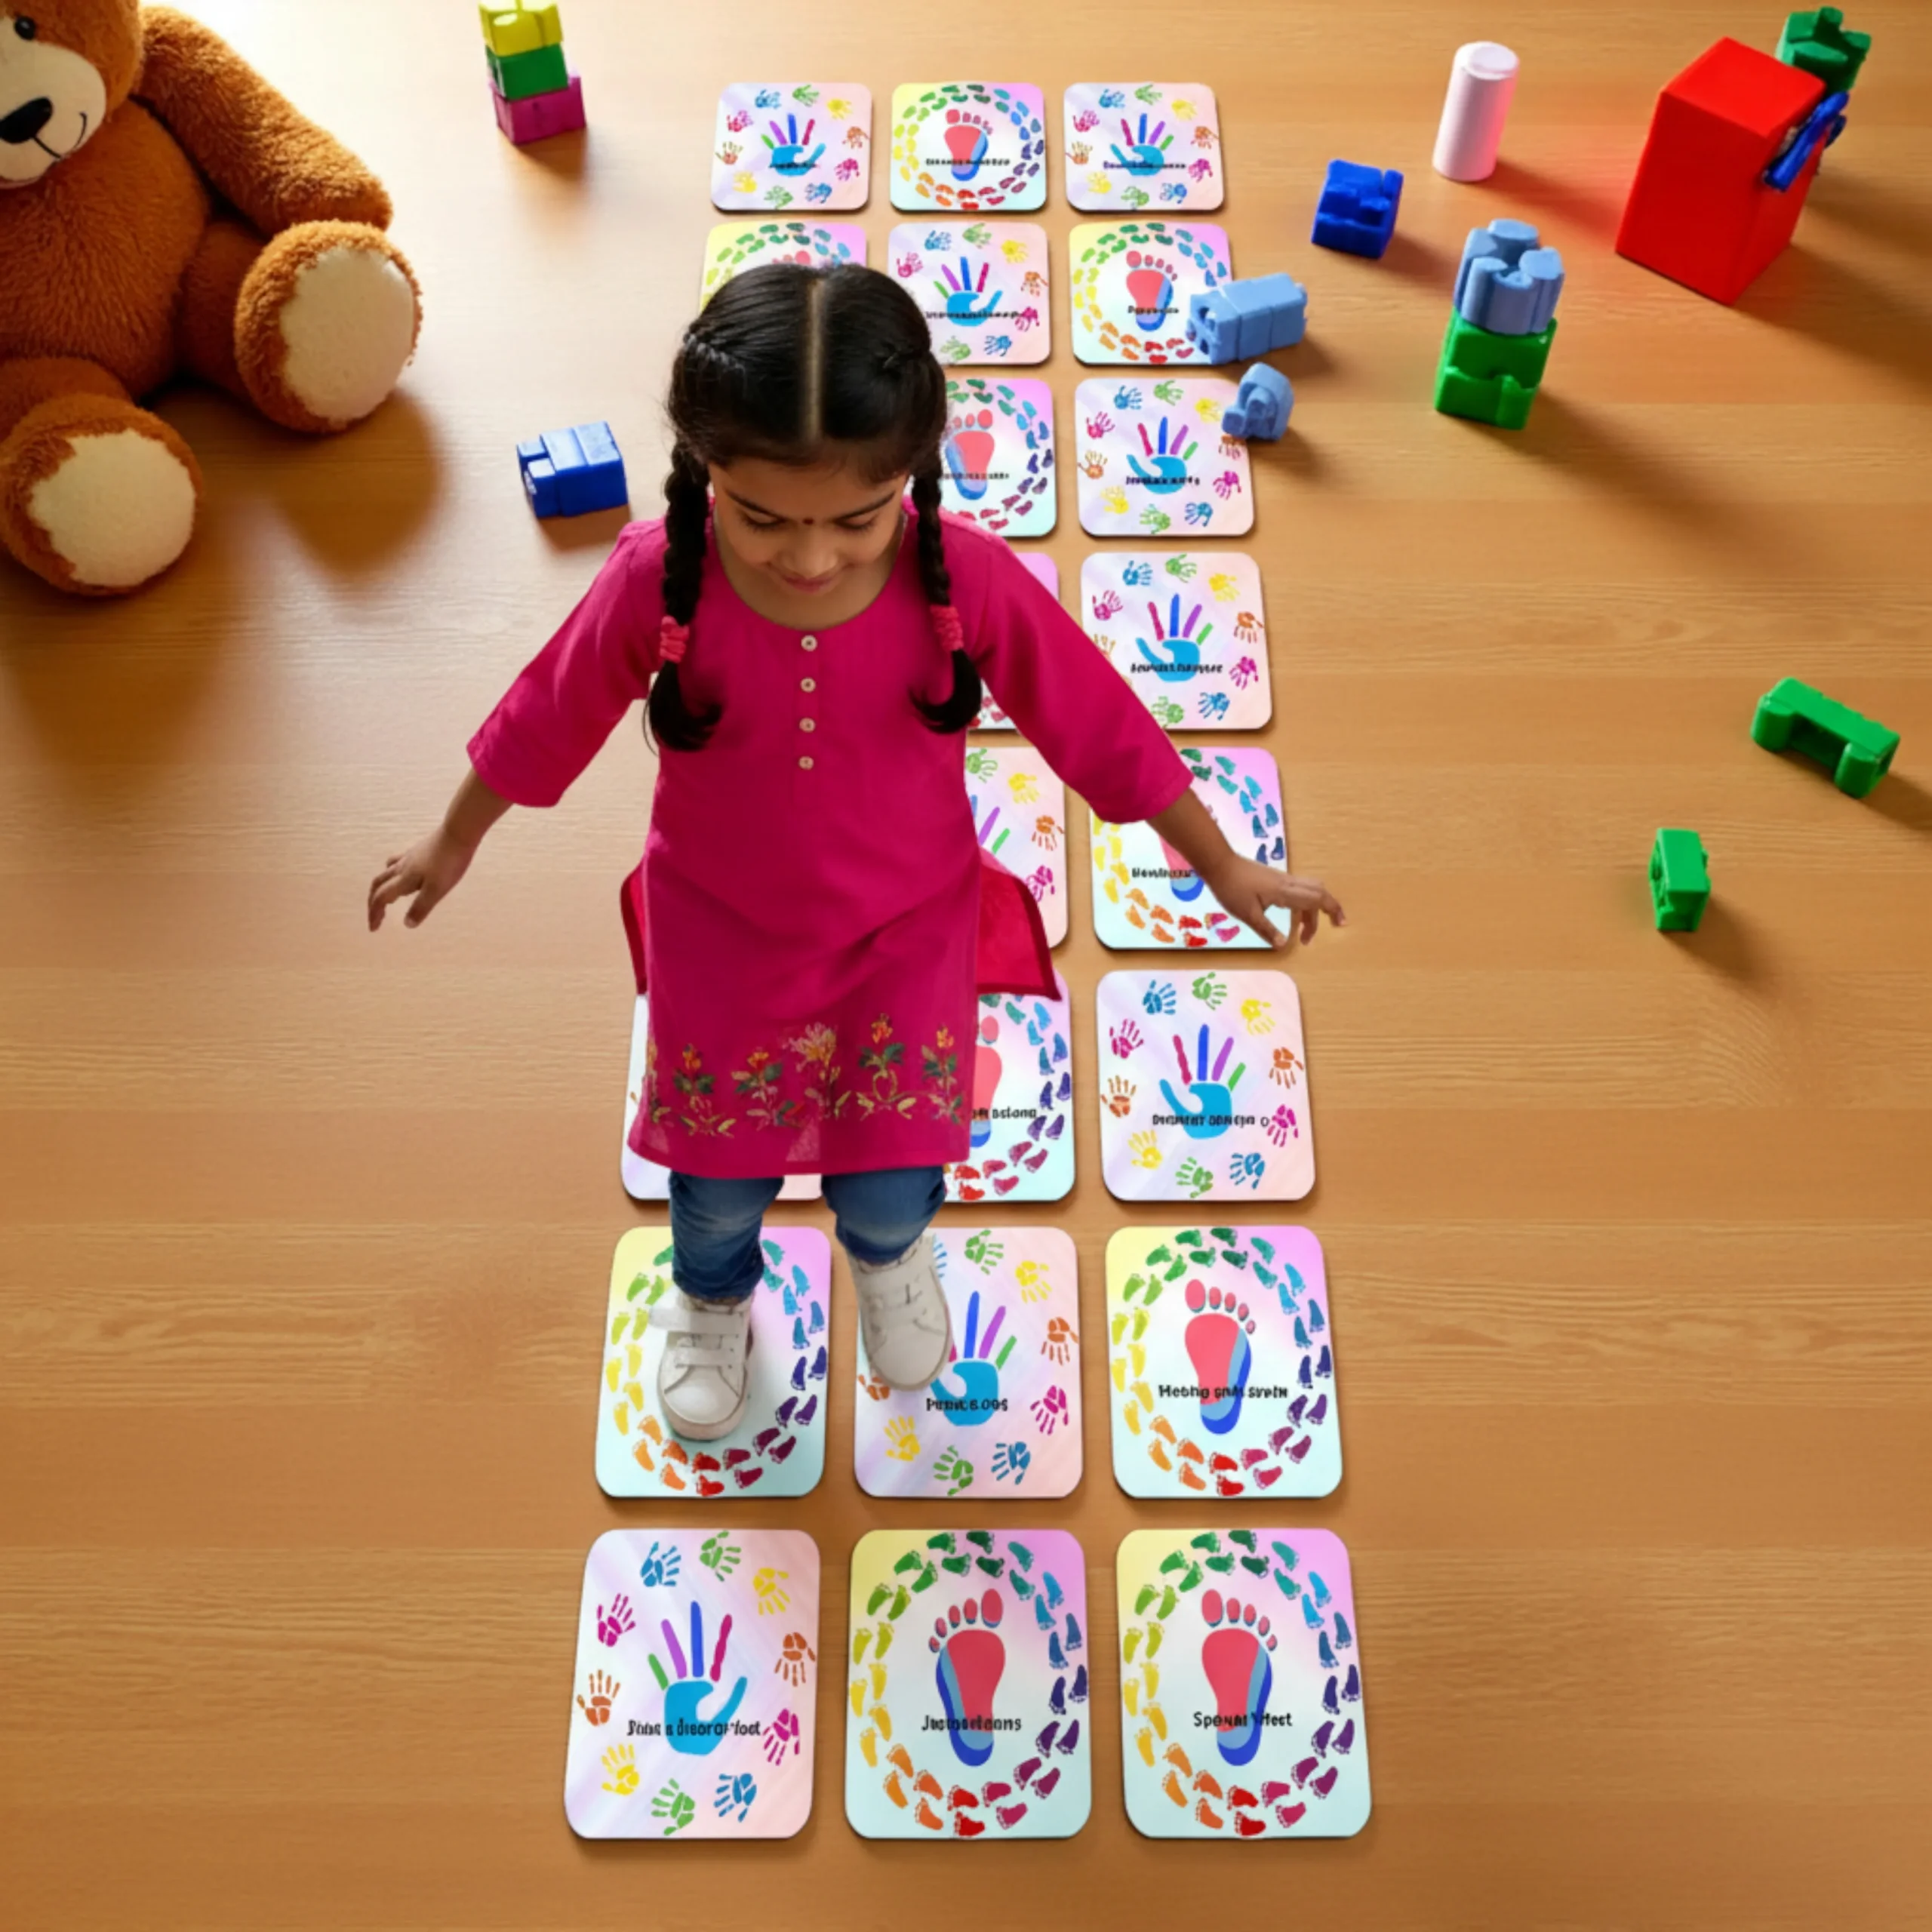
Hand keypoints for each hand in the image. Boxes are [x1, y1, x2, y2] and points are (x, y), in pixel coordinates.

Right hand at [367, 824, 476, 930]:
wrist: (458, 834)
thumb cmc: (449, 863)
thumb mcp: (437, 890)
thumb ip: (421, 907)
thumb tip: (407, 924)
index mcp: (404, 879)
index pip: (381, 898)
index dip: (375, 914)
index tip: (373, 928)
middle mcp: (401, 867)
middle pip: (378, 884)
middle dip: (373, 902)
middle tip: (376, 916)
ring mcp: (409, 857)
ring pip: (386, 873)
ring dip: (381, 887)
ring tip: (387, 898)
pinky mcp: (418, 850)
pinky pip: (397, 862)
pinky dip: (392, 872)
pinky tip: (402, 874)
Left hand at [1202, 857, 1344, 949]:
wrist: (1219, 864)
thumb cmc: (1231, 889)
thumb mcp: (1247, 914)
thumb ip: (1266, 930)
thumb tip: (1283, 946)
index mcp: (1284, 892)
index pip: (1317, 899)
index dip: (1333, 910)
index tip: (1340, 924)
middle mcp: (1288, 883)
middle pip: (1318, 893)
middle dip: (1326, 911)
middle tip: (1318, 935)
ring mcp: (1282, 879)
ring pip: (1309, 890)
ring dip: (1311, 911)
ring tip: (1302, 933)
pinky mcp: (1275, 879)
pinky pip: (1298, 890)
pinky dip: (1303, 904)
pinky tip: (1293, 917)